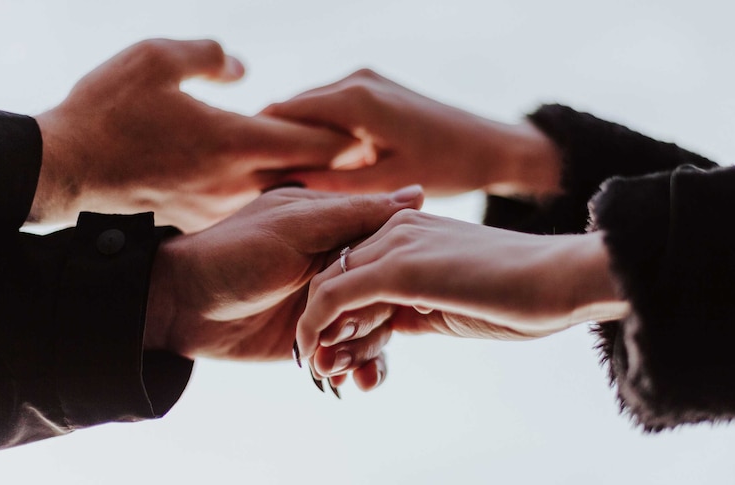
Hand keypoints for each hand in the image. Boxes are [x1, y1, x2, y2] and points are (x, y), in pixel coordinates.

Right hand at [33, 38, 359, 231]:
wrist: (65, 169)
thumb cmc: (107, 110)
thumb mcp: (155, 58)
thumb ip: (207, 55)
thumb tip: (241, 68)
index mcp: (234, 141)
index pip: (310, 140)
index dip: (345, 136)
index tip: (372, 134)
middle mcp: (236, 181)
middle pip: (305, 174)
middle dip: (338, 165)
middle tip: (370, 158)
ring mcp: (220, 204)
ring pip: (279, 192)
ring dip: (306, 181)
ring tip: (333, 172)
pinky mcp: (201, 216)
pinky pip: (249, 203)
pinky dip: (269, 192)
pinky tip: (274, 184)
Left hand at [143, 185, 423, 368]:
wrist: (180, 306)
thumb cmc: (233, 254)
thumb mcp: (296, 226)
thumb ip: (355, 215)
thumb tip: (420, 195)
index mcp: (341, 229)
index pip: (394, 249)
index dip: (399, 274)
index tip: (396, 295)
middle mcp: (343, 267)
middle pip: (390, 296)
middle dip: (377, 323)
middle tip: (346, 336)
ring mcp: (332, 306)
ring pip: (378, 331)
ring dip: (366, 352)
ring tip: (338, 367)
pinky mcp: (320, 339)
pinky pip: (355, 358)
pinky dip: (360, 371)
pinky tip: (352, 383)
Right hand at [264, 69, 562, 197]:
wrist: (493, 148)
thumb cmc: (447, 168)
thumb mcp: (385, 185)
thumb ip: (331, 185)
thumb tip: (280, 186)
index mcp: (354, 100)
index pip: (282, 113)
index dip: (258, 144)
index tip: (241, 177)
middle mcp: (356, 80)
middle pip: (292, 108)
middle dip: (274, 142)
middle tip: (255, 182)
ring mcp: (366, 80)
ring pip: (311, 109)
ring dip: (296, 138)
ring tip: (280, 178)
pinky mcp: (375, 89)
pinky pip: (332, 110)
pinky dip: (319, 134)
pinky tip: (316, 166)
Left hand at [296, 211, 629, 376]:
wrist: (560, 278)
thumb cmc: (521, 293)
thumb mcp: (453, 299)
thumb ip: (415, 305)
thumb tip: (389, 326)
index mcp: (410, 229)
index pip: (354, 268)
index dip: (341, 311)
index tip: (341, 352)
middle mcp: (395, 227)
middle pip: (334, 275)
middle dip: (323, 324)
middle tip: (322, 366)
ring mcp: (395, 243)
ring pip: (328, 286)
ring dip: (317, 332)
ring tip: (320, 369)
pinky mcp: (398, 268)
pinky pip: (335, 298)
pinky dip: (318, 328)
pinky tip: (318, 357)